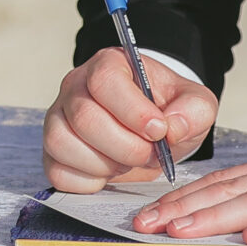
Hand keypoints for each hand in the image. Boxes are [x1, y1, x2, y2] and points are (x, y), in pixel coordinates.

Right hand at [42, 48, 218, 191]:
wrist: (152, 131)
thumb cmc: (168, 111)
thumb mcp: (195, 104)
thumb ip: (193, 111)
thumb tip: (172, 128)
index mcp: (109, 64)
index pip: (106, 80)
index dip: (133, 111)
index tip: (158, 131)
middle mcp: (76, 87)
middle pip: (84, 117)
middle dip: (124, 146)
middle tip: (149, 154)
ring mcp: (58, 119)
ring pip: (62, 143)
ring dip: (104, 163)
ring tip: (128, 160)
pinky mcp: (52, 152)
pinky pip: (57, 172)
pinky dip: (87, 182)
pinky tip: (109, 172)